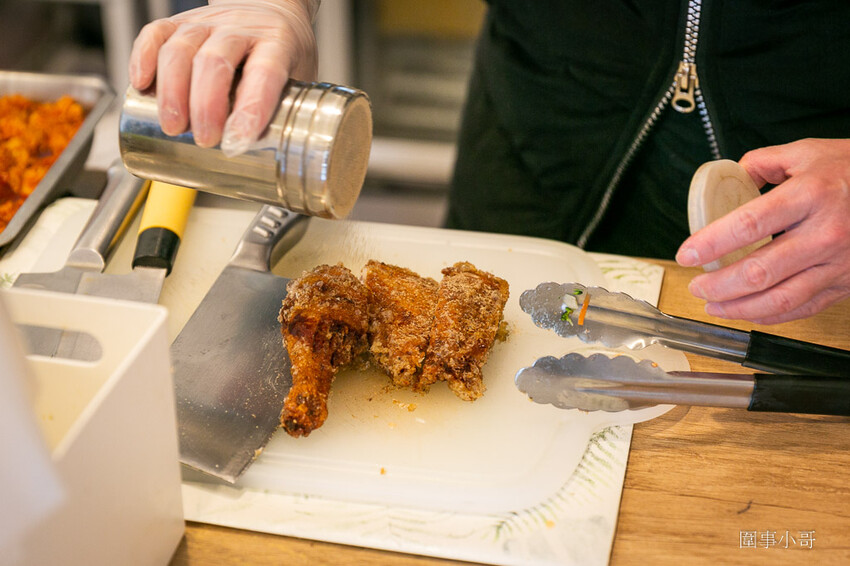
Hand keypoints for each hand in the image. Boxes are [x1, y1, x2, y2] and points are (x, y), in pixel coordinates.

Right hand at [129, 0, 316, 155]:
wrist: (270, 8)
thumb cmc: (284, 50)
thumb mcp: (301, 77)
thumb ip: (294, 115)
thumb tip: (290, 168)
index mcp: (278, 41)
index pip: (265, 72)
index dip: (251, 107)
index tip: (239, 140)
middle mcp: (241, 27)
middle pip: (215, 60)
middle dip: (205, 105)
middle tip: (204, 139)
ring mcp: (208, 22)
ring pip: (181, 48)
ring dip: (172, 91)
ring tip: (173, 127)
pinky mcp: (180, 21)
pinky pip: (155, 33)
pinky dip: (143, 58)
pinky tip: (140, 85)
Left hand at [676, 138, 849, 323]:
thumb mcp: (806, 153)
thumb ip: (761, 163)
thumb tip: (728, 177)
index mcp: (809, 195)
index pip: (748, 225)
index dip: (711, 244)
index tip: (686, 254)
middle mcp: (825, 233)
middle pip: (760, 271)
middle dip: (718, 285)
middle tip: (696, 285)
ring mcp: (838, 263)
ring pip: (780, 299)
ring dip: (738, 308)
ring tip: (712, 304)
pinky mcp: (846, 283)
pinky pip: (803, 308)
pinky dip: (770, 315)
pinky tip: (748, 311)